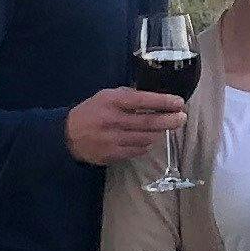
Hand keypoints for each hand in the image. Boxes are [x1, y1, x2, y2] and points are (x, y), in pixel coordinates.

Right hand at [67, 88, 188, 166]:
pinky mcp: (113, 155)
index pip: (142, 100)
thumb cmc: (91, 111)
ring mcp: (113, 140)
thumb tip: (154, 98)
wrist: (68, 136)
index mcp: (112, 101)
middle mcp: (113, 120)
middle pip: (148, 122)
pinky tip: (149, 139)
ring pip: (146, 138)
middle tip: (182, 118)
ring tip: (165, 127)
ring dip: (159, 133)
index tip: (179, 102)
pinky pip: (138, 151)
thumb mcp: (106, 96)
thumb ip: (128, 96)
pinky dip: (146, 145)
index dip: (163, 101)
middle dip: (169, 120)